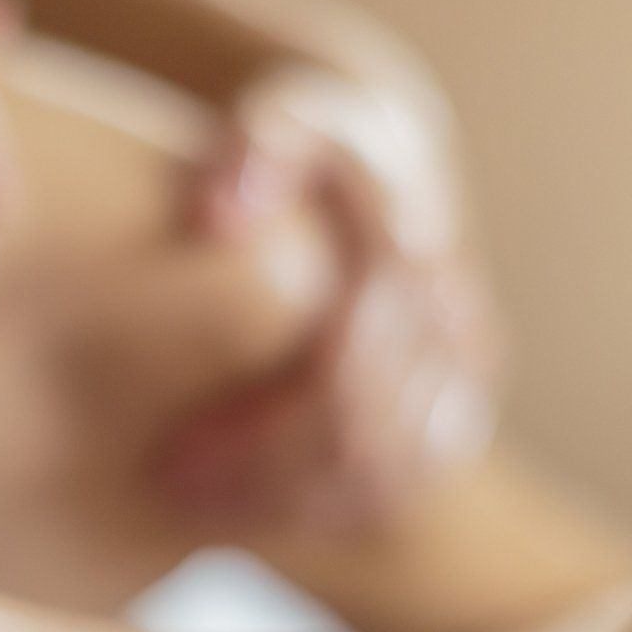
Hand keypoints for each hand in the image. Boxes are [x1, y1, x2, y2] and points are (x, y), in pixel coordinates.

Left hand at [160, 60, 502, 529]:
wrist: (385, 173)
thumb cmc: (309, 147)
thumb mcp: (283, 119)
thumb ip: (256, 146)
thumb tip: (216, 219)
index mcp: (409, 249)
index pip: (341, 373)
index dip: (255, 428)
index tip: (168, 454)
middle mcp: (451, 320)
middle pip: (360, 439)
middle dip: (259, 476)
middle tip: (167, 486)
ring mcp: (464, 375)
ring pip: (382, 480)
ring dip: (283, 504)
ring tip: (193, 503)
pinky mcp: (455, 415)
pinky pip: (392, 493)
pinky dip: (316, 513)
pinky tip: (242, 510)